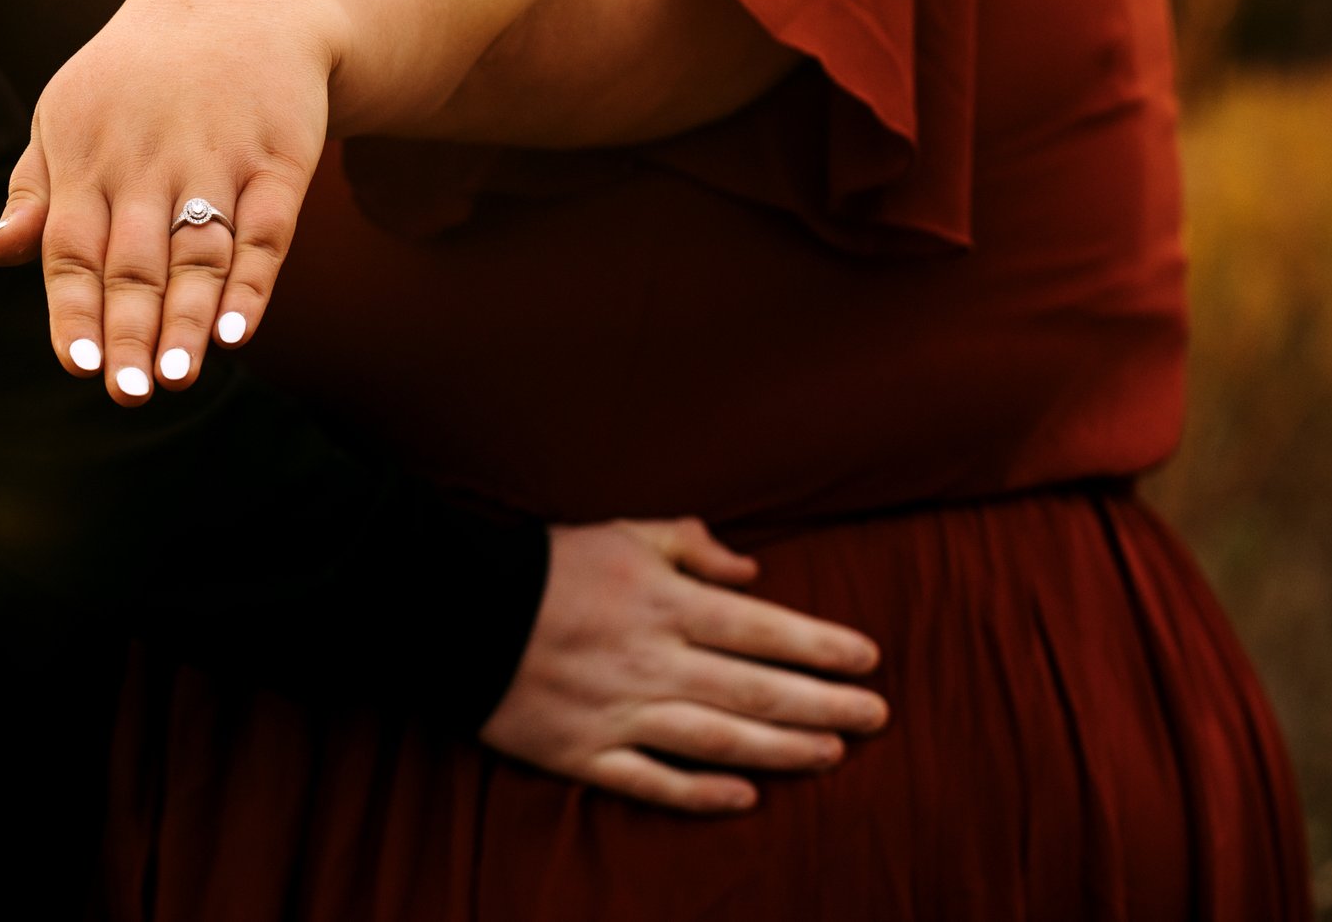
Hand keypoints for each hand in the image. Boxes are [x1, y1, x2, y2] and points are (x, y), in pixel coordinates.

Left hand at [0, 0, 328, 404]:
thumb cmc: (139, 73)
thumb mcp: (67, 112)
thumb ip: (33, 192)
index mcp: (87, 155)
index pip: (72, 250)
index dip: (74, 311)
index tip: (77, 367)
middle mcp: (148, 161)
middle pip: (136, 262)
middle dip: (131, 332)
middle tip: (130, 394)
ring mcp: (217, 159)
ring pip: (198, 254)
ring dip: (188, 319)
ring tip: (178, 378)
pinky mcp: (280, 158)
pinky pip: (264, 230)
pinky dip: (252, 282)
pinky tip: (237, 331)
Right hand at [481, 518, 887, 811]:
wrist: (452, 605)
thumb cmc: (546, 564)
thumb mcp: (620, 532)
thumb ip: (690, 546)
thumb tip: (752, 572)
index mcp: (660, 602)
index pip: (760, 628)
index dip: (820, 645)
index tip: (868, 658)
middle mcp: (648, 660)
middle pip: (753, 689)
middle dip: (824, 703)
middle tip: (879, 715)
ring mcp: (615, 712)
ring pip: (716, 739)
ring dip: (781, 750)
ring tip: (832, 754)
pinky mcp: (580, 751)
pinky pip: (649, 781)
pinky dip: (699, 793)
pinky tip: (745, 798)